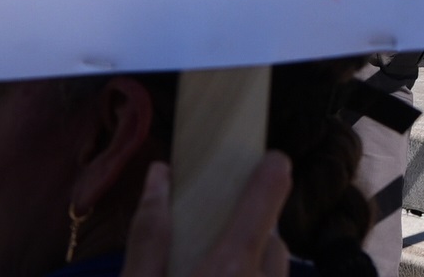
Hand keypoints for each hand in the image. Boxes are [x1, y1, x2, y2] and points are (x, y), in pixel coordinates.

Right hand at [124, 152, 292, 276]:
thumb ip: (149, 236)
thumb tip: (159, 174)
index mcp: (230, 270)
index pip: (269, 195)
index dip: (269, 170)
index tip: (265, 159)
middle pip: (270, 239)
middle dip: (245, 235)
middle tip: (209, 242)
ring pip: (274, 271)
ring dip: (251, 267)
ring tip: (208, 272)